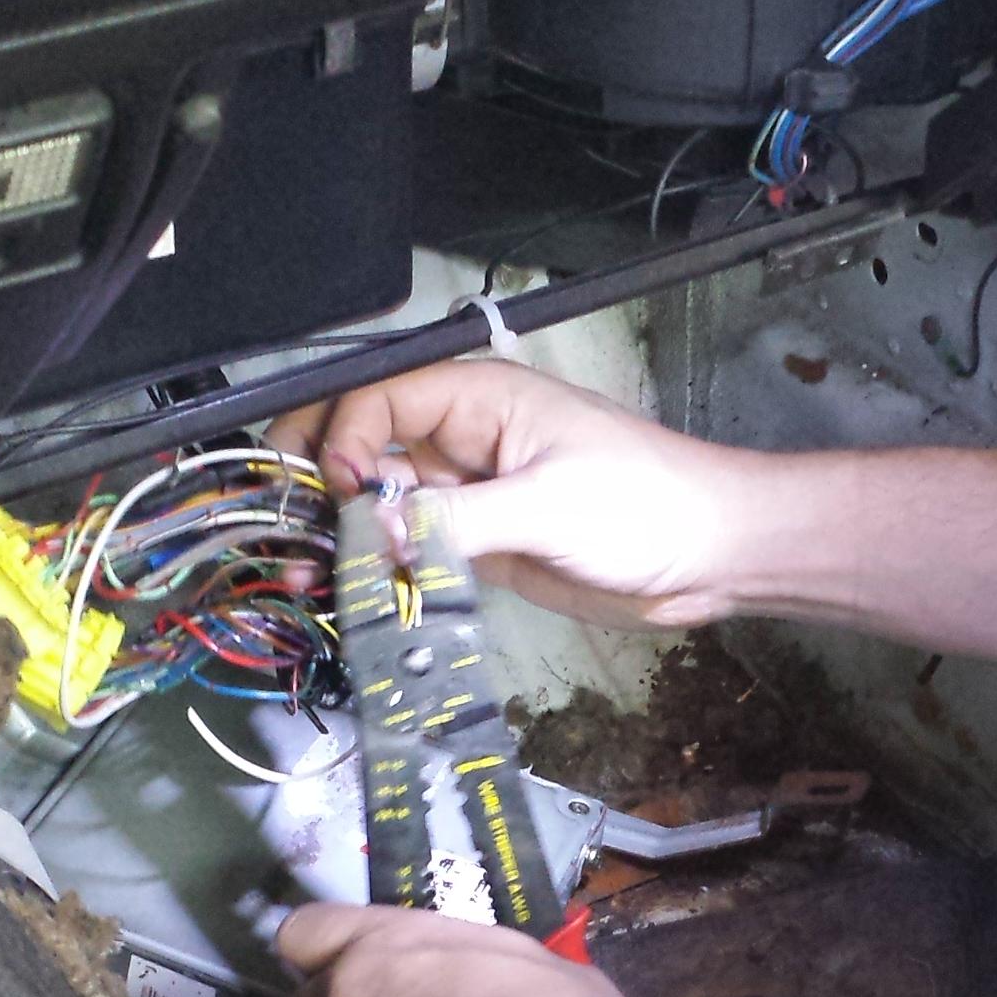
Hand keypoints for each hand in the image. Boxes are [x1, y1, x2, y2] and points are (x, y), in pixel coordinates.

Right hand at [269, 359, 761, 627]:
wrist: (711, 555)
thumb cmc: (649, 503)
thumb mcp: (547, 505)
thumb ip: (457, 520)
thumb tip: (379, 531)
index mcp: (479, 398)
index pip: (376, 401)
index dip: (342, 440)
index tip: (338, 492)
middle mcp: (462, 440)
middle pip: (363, 450)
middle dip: (319, 485)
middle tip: (285, 529)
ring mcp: (468, 496)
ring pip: (382, 508)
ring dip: (342, 539)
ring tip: (307, 580)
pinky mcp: (479, 547)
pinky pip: (413, 554)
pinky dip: (381, 573)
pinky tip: (355, 598)